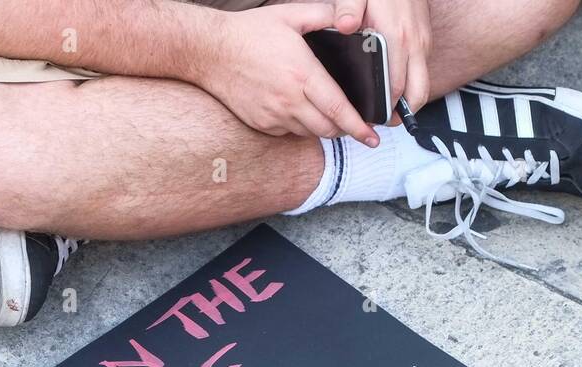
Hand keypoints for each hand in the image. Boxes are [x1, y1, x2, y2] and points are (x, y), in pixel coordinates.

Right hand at [200, 4, 378, 144]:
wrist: (209, 52)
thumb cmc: (249, 32)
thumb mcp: (290, 15)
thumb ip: (324, 16)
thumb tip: (350, 19)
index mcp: (302, 74)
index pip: (338, 108)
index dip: (359, 126)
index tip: (372, 136)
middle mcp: (289, 100)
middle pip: (328, 129)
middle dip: (345, 129)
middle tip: (354, 123)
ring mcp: (274, 116)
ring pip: (310, 133)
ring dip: (323, 127)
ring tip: (325, 112)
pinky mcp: (262, 124)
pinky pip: (289, 132)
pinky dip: (300, 125)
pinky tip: (297, 108)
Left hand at [333, 0, 432, 115]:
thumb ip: (348, 8)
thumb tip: (344, 26)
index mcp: (397, 38)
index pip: (396, 87)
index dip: (386, 109)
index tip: (372, 119)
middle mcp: (415, 43)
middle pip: (418, 94)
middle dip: (404, 114)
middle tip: (383, 121)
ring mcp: (423, 42)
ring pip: (422, 84)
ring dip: (408, 100)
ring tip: (385, 108)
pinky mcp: (425, 39)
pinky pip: (421, 70)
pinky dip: (411, 83)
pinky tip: (392, 85)